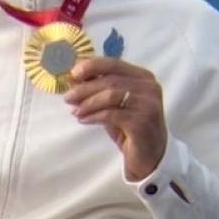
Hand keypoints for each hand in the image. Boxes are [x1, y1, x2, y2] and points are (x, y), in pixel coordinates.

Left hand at [66, 57, 167, 181]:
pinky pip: (111, 114)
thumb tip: (74, 79)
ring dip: (88, 103)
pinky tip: (84, 120)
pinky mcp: (142, 122)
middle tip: (68, 97)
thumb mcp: (116, 104)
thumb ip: (101, 90)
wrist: (150, 155)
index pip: (114, 64)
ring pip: (110, 95)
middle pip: (110, 80)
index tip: (72, 73)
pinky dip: (94, 116)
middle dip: (85, 88)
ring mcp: (147, 105)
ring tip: (75, 111)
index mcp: (143, 77)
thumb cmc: (130, 127)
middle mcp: (149, 88)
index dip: (91, 66)